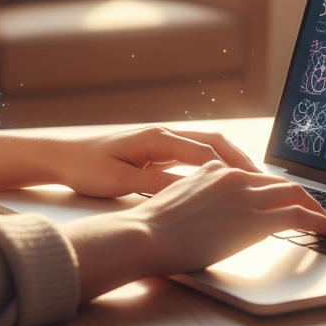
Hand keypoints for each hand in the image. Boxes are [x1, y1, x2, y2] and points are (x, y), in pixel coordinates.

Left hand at [0, 124, 264, 196]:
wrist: (59, 155)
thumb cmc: (84, 166)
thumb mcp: (119, 180)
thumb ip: (155, 184)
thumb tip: (191, 191)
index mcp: (157, 138)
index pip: (206, 150)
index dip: (234, 167)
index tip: (256, 183)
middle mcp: (162, 134)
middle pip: (213, 142)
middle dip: (241, 160)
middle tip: (266, 181)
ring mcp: (159, 141)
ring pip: (205, 147)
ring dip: (229, 162)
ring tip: (251, 182)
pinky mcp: (154, 151)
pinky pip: (192, 155)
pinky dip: (212, 166)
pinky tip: (220, 183)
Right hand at [63, 160, 325, 300]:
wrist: (147, 235)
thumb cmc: (155, 227)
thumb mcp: (179, 198)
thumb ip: (200, 194)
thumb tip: (212, 206)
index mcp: (215, 169)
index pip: (256, 176)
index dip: (276, 188)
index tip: (287, 199)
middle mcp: (233, 176)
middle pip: (279, 182)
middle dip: (303, 195)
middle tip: (316, 209)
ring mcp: (245, 195)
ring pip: (294, 194)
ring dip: (315, 207)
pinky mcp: (254, 219)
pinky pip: (297, 215)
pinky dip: (317, 220)